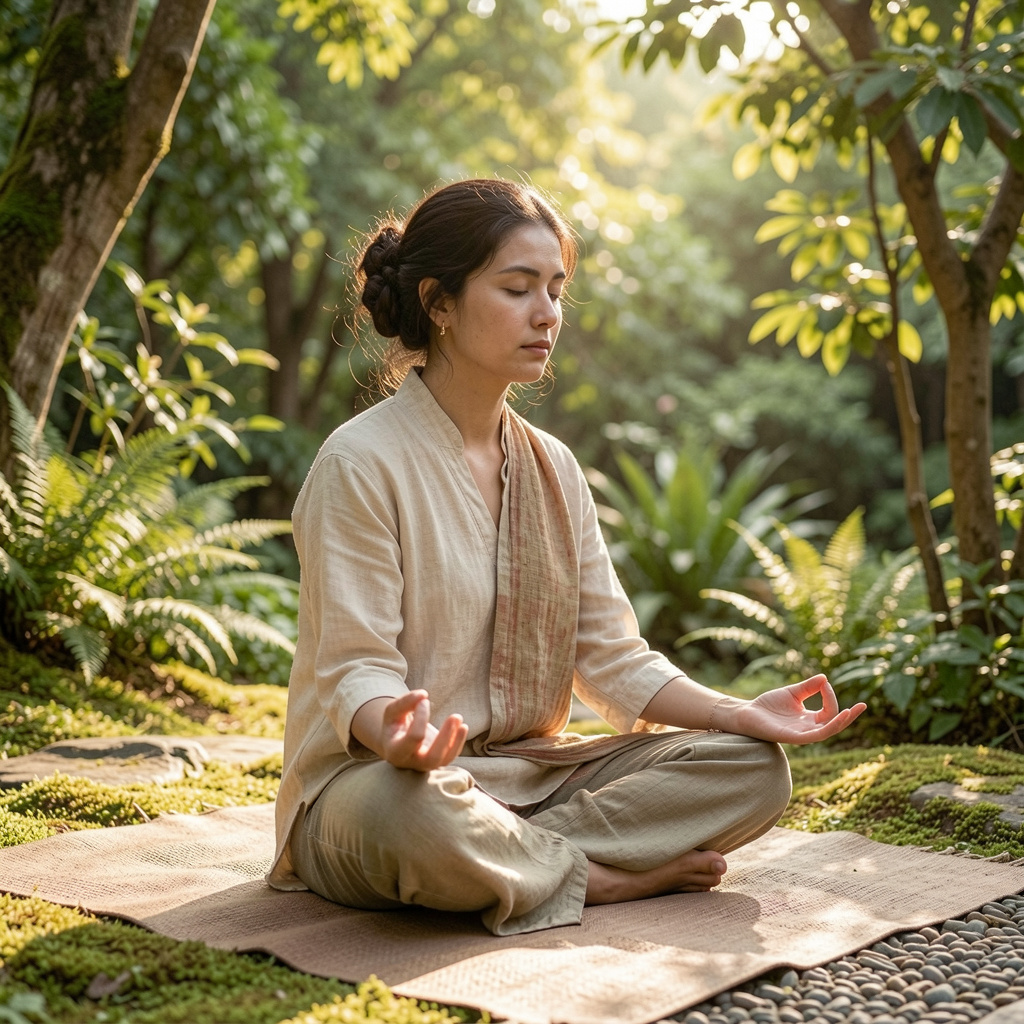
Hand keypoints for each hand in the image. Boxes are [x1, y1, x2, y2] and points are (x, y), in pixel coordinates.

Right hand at [378, 690, 468, 770]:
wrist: (396, 740)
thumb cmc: (394, 725)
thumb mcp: (393, 712)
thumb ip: (405, 702)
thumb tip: (423, 695)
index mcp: (396, 752)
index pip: (415, 737)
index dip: (422, 717)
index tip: (424, 701)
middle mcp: (412, 762)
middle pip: (433, 758)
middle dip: (446, 737)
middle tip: (455, 716)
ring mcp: (425, 765)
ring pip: (445, 759)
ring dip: (456, 740)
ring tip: (459, 718)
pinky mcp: (437, 761)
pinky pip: (451, 756)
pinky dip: (458, 742)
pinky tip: (462, 726)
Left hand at [726, 674, 865, 744]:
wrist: (746, 713)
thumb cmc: (767, 705)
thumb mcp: (792, 693)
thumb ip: (808, 687)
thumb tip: (825, 678)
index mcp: (809, 719)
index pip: (829, 711)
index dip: (830, 697)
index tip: (825, 683)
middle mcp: (808, 728)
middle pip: (834, 724)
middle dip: (849, 717)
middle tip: (863, 706)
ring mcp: (801, 734)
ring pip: (827, 732)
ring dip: (840, 723)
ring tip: (851, 712)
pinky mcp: (793, 737)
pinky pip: (814, 736)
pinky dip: (825, 728)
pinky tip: (832, 719)